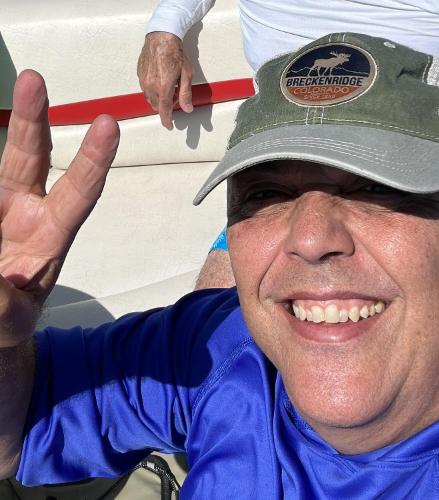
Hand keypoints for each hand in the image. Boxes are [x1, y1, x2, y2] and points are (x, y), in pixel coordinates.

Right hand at [0, 70, 119, 346]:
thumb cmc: (6, 324)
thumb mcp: (8, 321)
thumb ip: (2, 302)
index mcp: (50, 236)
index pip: (79, 193)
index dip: (94, 160)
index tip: (109, 124)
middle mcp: (24, 212)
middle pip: (31, 159)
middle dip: (35, 119)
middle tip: (35, 79)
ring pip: (2, 161)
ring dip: (6, 130)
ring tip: (23, 89)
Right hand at [137, 32, 193, 128]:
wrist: (161, 36)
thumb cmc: (175, 53)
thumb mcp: (186, 74)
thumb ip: (186, 93)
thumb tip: (187, 109)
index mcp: (163, 87)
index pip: (164, 110)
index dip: (166, 120)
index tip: (169, 125)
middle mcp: (151, 85)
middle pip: (156, 106)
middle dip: (165, 107)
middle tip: (175, 98)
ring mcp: (143, 80)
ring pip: (150, 98)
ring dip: (158, 99)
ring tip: (169, 88)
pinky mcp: (139, 74)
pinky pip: (145, 89)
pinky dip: (152, 91)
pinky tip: (160, 81)